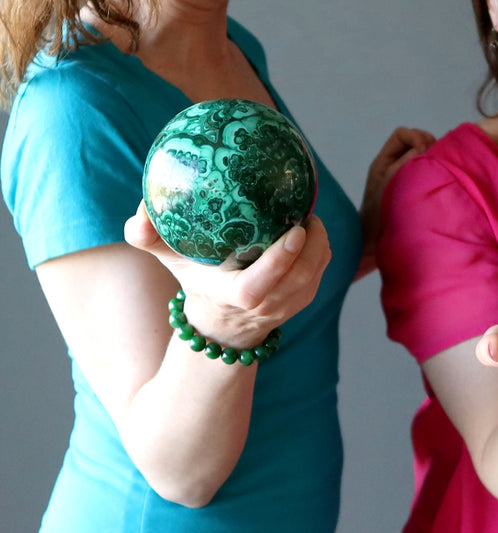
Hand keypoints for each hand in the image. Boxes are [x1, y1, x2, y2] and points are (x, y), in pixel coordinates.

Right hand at [124, 201, 330, 347]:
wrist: (221, 322)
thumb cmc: (196, 281)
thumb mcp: (169, 260)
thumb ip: (147, 237)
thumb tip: (142, 209)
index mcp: (235, 297)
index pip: (260, 286)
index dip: (281, 260)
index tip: (295, 231)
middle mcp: (266, 306)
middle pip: (300, 277)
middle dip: (312, 243)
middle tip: (305, 213)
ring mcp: (289, 306)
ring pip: (316, 273)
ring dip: (319, 243)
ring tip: (308, 215)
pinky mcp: (304, 300)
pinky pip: (321, 271)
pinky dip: (321, 249)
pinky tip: (311, 229)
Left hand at [359, 126, 434, 271]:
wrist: (374, 245)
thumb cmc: (378, 215)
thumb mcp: (389, 182)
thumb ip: (406, 161)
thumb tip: (425, 147)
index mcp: (384, 161)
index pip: (403, 134)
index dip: (416, 137)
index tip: (423, 153)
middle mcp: (395, 167)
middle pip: (417, 142)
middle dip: (429, 147)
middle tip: (435, 163)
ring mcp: (406, 179)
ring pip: (426, 158)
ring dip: (434, 161)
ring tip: (438, 174)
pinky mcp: (417, 192)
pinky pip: (430, 174)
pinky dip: (437, 174)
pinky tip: (441, 183)